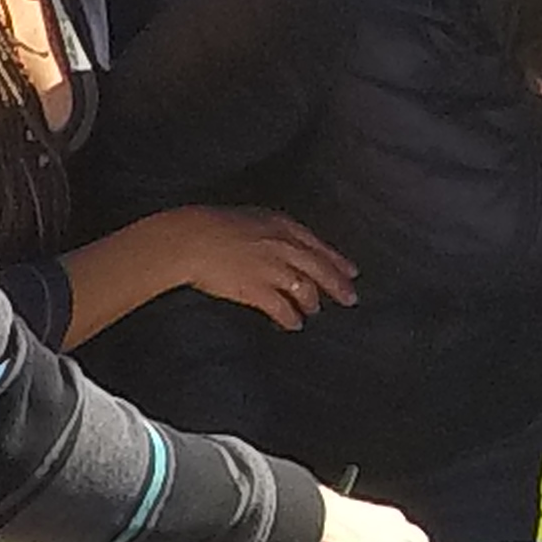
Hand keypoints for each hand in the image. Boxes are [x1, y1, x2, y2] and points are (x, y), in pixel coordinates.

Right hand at [147, 206, 358, 331]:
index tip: (351, 272)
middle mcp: (283, 246)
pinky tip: (293, 324)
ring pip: (305, 289)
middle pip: (321, 269)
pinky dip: (291, 318)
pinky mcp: (258, 290)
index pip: (319, 246)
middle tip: (350, 298)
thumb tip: (284, 245)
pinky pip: (283, 308)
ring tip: (313, 311)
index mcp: (281, 225)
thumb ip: (271, 230)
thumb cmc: (212, 225)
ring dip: (312, 303)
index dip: (337, 261)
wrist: (190, 239)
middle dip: (338, 286)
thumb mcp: (250, 217)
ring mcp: (272, 269)